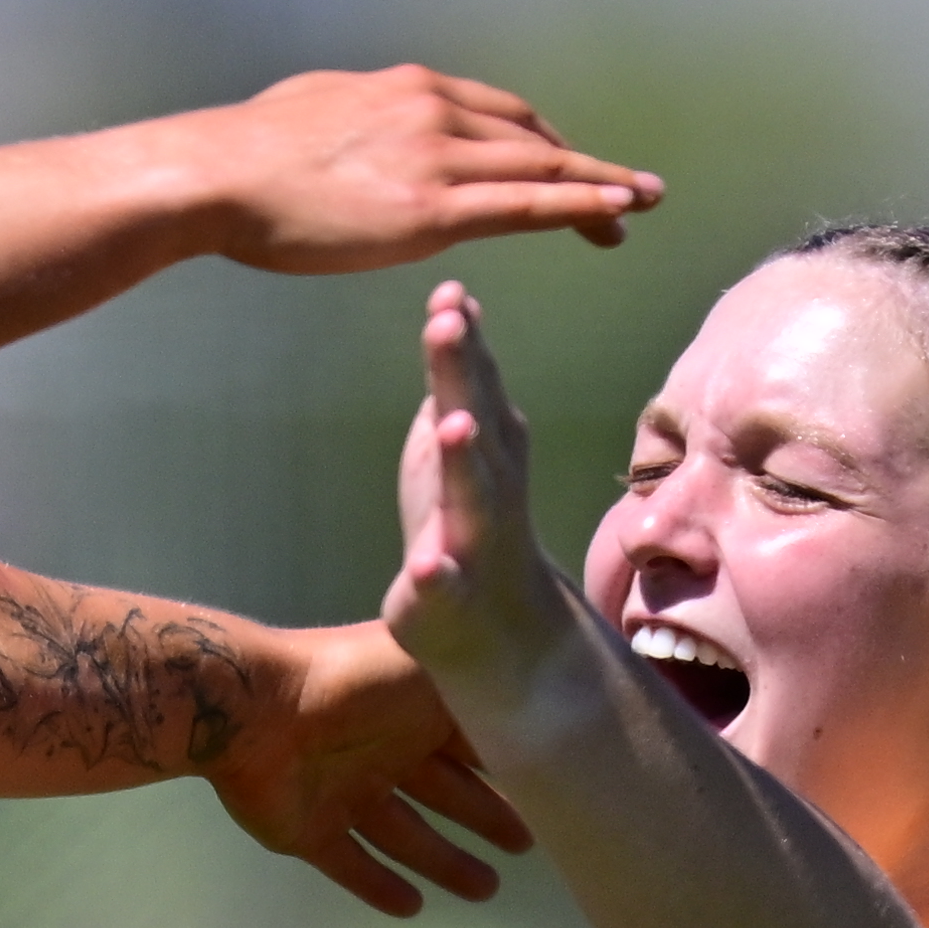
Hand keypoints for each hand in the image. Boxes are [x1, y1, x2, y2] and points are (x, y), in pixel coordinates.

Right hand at [168, 65, 656, 276]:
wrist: (215, 174)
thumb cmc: (246, 153)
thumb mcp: (314, 110)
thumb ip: (356, 118)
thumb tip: (356, 128)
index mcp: (407, 89)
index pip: (499, 114)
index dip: (542, 143)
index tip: (571, 164)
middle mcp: (434, 111)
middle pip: (532, 138)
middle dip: (584, 166)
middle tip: (627, 193)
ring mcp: (436, 158)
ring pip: (543, 169)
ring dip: (602, 186)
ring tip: (642, 205)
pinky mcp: (430, 209)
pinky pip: (528, 205)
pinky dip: (583, 205)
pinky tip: (618, 214)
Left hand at [208, 616, 532, 915]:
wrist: (256, 707)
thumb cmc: (354, 681)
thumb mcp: (433, 665)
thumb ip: (480, 681)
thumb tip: (532, 692)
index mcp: (411, 710)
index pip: (470, 744)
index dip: (508, 767)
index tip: (553, 791)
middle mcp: (383, 750)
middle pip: (444, 793)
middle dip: (483, 817)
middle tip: (527, 847)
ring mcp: (344, 791)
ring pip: (405, 835)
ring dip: (443, 862)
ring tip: (486, 890)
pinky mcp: (308, 830)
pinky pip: (349, 864)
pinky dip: (377, 886)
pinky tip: (411, 908)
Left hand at [386, 280, 617, 746]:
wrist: (502, 637)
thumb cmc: (472, 530)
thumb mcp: (464, 447)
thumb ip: (460, 383)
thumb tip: (455, 308)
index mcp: (484, 452)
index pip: (473, 386)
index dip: (463, 340)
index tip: (449, 290)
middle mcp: (487, 489)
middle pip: (474, 422)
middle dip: (462, 374)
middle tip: (447, 320)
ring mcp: (473, 545)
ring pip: (471, 498)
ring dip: (464, 462)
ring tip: (451, 424)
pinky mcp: (450, 601)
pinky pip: (445, 587)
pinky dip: (437, 576)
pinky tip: (426, 566)